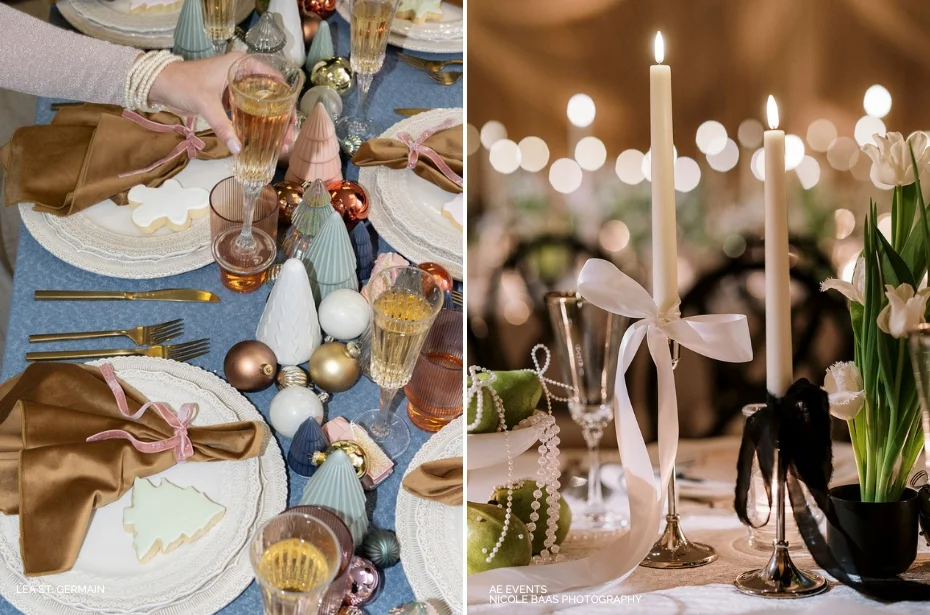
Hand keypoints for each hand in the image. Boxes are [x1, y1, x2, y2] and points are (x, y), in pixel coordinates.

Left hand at [148, 51, 297, 154]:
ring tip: (281, 142)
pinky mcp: (229, 99)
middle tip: (288, 137)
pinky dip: (255, 125)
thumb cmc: (183, 83)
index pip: (274, 79)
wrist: (160, 84)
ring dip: (271, 124)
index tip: (292, 119)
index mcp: (241, 64)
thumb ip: (223, 126)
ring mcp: (237, 87)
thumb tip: (238, 150)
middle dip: (282, 118)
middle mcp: (243, 73)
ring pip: (261, 106)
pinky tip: (263, 140)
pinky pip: (248, 112)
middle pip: (271, 96)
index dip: (286, 99)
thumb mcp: (206, 104)